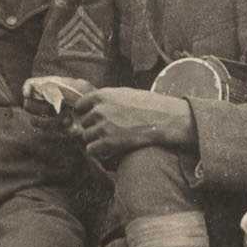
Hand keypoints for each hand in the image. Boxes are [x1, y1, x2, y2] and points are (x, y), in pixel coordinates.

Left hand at [70, 87, 191, 164]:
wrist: (166, 119)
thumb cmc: (150, 106)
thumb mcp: (126, 94)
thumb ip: (108, 99)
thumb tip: (93, 106)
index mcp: (104, 95)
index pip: (80, 105)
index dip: (85, 113)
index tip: (93, 120)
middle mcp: (100, 109)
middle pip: (84, 122)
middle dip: (93, 127)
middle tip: (108, 132)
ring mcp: (103, 125)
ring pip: (86, 136)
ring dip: (96, 140)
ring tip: (111, 140)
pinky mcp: (109, 141)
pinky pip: (91, 149)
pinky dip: (98, 151)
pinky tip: (109, 149)